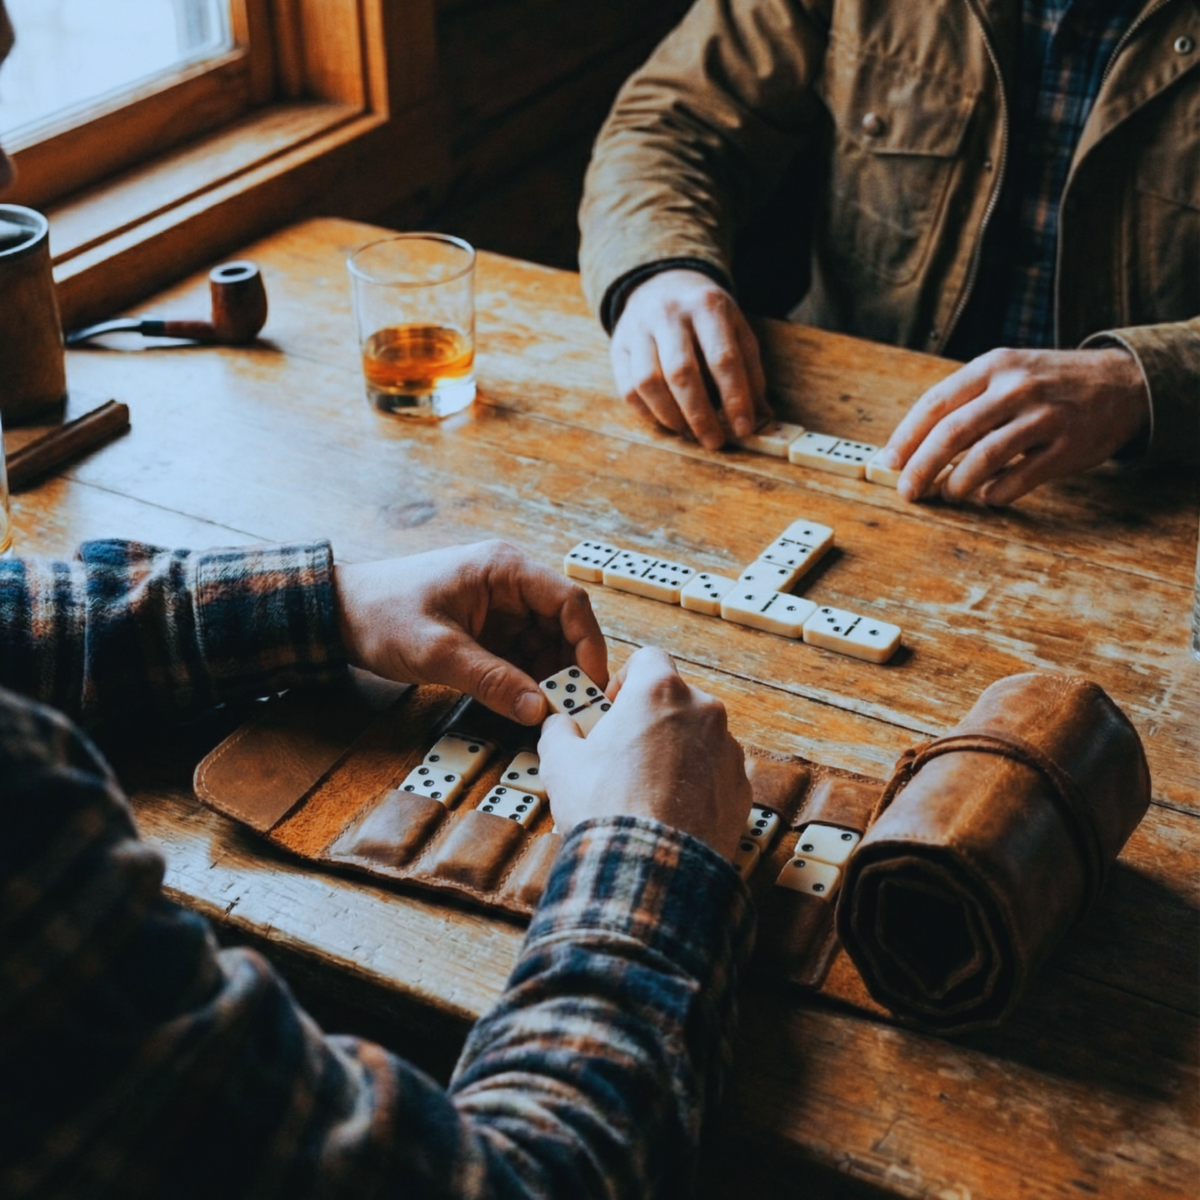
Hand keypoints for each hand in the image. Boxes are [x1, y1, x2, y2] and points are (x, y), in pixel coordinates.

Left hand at [334, 540, 606, 724]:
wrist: (337, 614)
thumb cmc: (382, 615)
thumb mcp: (437, 652)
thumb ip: (491, 680)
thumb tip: (539, 711)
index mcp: (505, 569)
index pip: (570, 602)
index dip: (588, 645)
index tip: (590, 686)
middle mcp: (510, 583)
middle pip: (563, 625)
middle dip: (569, 667)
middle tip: (572, 709)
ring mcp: (500, 606)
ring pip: (546, 644)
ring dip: (549, 677)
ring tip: (546, 712)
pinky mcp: (488, 629)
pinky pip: (522, 655)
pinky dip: (527, 680)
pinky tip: (524, 705)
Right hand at [538, 647, 750, 859]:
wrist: (648, 865)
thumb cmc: (604, 806)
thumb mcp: (560, 761)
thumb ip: (560, 731)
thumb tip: (559, 725)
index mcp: (658, 691)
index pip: (648, 658)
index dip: (626, 679)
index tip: (613, 707)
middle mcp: (702, 710)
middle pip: (675, 700)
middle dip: (651, 721)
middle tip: (624, 753)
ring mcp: (727, 749)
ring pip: (699, 737)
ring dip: (677, 753)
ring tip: (647, 789)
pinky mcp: (741, 787)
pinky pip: (716, 774)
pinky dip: (698, 785)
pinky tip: (671, 812)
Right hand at [611, 268, 768, 449]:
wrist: (661, 283)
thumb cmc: (705, 316)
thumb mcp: (736, 329)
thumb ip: (750, 370)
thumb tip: (760, 416)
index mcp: (707, 305)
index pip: (722, 358)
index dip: (734, 398)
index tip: (743, 428)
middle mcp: (669, 313)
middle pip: (681, 372)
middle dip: (700, 415)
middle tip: (714, 441)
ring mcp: (638, 329)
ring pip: (648, 382)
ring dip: (671, 417)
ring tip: (689, 433)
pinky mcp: (618, 346)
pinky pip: (628, 388)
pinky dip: (648, 413)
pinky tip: (667, 420)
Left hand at [878, 347, 1150, 505]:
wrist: (1123, 382)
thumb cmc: (1049, 384)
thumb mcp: (1007, 374)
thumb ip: (966, 404)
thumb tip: (913, 449)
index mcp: (993, 366)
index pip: (935, 403)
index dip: (906, 437)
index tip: (889, 463)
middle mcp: (1016, 387)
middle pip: (952, 433)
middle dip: (921, 467)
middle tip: (907, 491)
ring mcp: (1044, 417)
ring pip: (983, 458)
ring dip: (956, 484)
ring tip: (948, 493)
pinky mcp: (1068, 447)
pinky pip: (1019, 480)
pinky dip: (996, 494)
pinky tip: (988, 495)